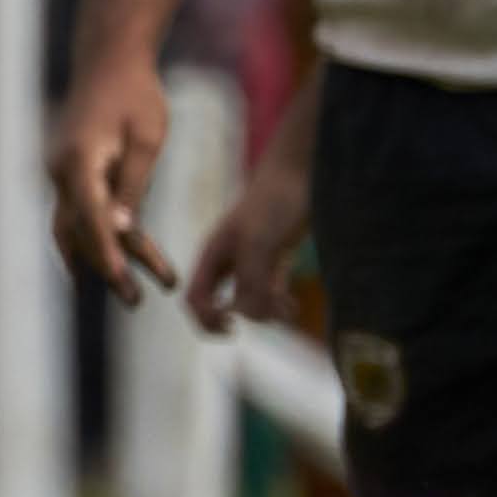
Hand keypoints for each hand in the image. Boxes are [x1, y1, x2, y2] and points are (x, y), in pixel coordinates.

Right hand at [45, 60, 180, 303]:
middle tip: (136, 301)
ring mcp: (61, 175)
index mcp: (78, 162)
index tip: (123, 280)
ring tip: (132, 294)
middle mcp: (61, 173)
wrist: (109, 61)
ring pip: (77, 229)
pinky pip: (81, 215)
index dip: (106, 253)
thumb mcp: (146, 139)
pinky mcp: (72, 175)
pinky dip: (98, 240)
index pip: (90, 218)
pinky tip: (115, 265)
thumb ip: (132, 186)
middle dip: (108, 267)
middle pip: (80, 231)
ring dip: (102, 260)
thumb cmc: (135, 94)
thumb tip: (120, 232)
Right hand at [183, 132, 309, 333]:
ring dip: (267, 312)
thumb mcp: (259, 243)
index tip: (234, 325)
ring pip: (249, 301)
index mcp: (213, 255)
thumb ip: (250, 280)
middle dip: (244, 316)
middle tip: (271, 313)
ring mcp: (251, 260)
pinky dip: (279, 303)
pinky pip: (269, 292)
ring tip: (288, 308)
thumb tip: (245, 314)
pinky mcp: (274, 258)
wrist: (301, 171)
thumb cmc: (275, 202)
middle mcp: (228, 261)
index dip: (208, 319)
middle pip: (220, 304)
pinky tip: (293, 304)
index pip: (195, 299)